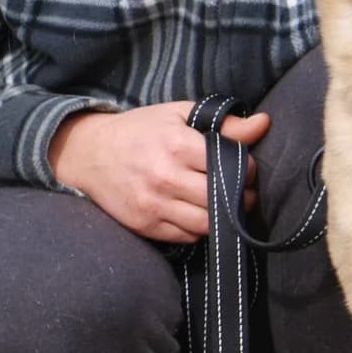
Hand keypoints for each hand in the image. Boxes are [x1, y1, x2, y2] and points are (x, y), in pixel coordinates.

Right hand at [49, 103, 270, 241]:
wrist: (87, 154)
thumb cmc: (140, 131)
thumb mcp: (179, 115)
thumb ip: (223, 122)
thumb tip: (263, 124)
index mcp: (176, 145)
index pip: (229, 165)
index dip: (246, 169)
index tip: (246, 167)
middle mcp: (164, 177)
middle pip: (221, 199)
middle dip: (241, 197)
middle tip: (244, 191)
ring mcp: (153, 205)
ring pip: (206, 223)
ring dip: (224, 218)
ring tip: (226, 205)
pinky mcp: (145, 226)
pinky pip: (187, 237)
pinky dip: (199, 228)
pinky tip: (200, 213)